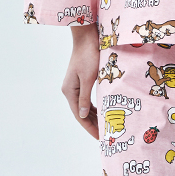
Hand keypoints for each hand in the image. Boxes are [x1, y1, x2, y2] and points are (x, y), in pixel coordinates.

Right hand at [63, 23, 99, 138]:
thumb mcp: (89, 78)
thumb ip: (85, 98)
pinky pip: (87, 100)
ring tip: (104, 128)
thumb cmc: (89, 56)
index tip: (100, 138)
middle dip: (92, 125)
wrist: (86, 38)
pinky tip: (101, 114)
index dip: (90, 128)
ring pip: (84, 108)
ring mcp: (74, 86)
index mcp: (70, 91)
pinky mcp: (80, 81)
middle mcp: (70, 90)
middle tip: (104, 137)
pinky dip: (93, 108)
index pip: (80, 116)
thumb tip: (82, 116)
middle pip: (81, 113)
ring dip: (93, 118)